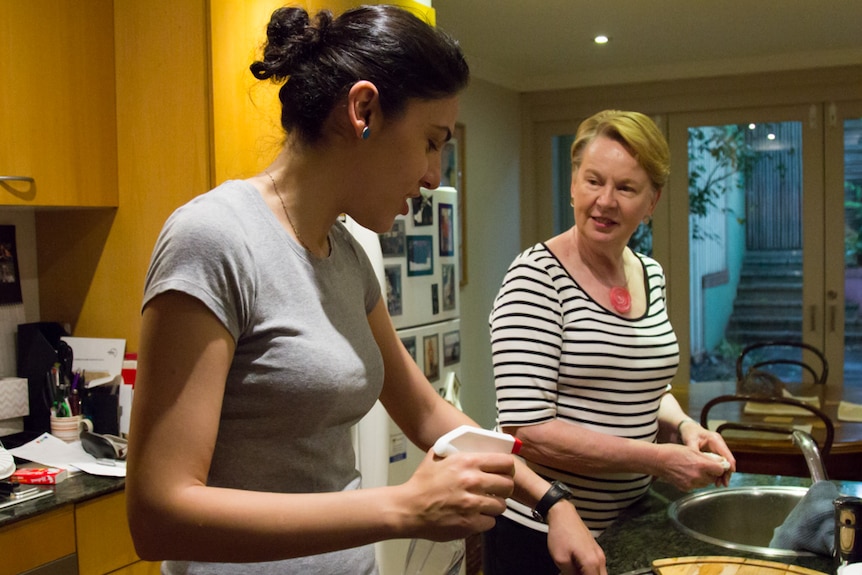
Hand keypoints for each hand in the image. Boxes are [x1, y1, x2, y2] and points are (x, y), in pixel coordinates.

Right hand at [397, 449, 514, 540]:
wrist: (408, 509)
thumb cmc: (421, 484)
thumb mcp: (436, 457)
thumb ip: (453, 449)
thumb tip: (466, 444)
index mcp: (467, 462)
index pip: (505, 462)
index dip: (508, 468)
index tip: (505, 472)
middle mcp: (473, 481)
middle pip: (508, 485)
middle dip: (504, 488)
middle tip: (496, 490)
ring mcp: (472, 504)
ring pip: (501, 505)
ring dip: (494, 506)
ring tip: (484, 505)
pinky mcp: (470, 523)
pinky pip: (491, 522)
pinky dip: (484, 521)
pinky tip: (475, 517)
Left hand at [546, 502, 606, 574]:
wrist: (563, 515)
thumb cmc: (561, 533)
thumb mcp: (560, 559)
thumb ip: (570, 574)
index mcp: (592, 562)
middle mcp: (600, 558)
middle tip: (575, 574)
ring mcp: (599, 553)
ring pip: (600, 573)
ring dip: (590, 574)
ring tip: (575, 571)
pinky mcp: (596, 550)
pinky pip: (597, 566)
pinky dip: (590, 571)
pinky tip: (578, 568)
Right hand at [655, 443, 733, 490]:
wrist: (658, 461)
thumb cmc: (673, 452)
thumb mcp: (693, 450)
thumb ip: (708, 458)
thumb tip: (720, 463)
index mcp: (701, 465)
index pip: (720, 470)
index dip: (720, 467)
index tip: (718, 464)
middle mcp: (698, 476)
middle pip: (713, 478)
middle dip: (712, 473)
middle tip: (705, 466)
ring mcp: (691, 484)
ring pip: (705, 483)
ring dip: (704, 478)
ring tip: (695, 469)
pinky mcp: (686, 488)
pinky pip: (696, 486)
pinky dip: (696, 481)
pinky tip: (688, 474)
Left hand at [678, 420, 736, 486]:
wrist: (687, 428)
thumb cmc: (689, 433)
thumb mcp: (690, 441)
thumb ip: (694, 451)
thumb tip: (697, 462)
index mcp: (715, 440)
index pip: (726, 455)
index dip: (729, 467)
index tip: (727, 477)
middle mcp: (719, 444)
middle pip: (727, 460)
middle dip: (726, 473)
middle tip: (723, 484)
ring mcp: (718, 448)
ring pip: (724, 463)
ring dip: (722, 473)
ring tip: (718, 484)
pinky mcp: (715, 452)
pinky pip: (719, 462)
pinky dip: (717, 470)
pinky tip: (714, 478)